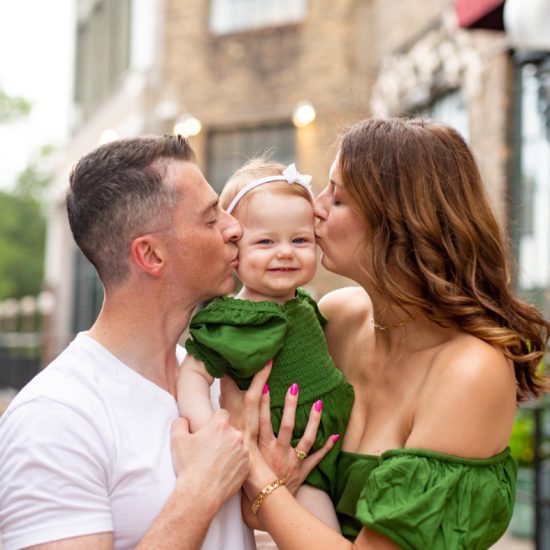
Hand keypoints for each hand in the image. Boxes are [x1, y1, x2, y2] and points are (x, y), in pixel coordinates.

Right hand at [171, 409, 248, 507]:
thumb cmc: (188, 466)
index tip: (210, 429)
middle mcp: (235, 435)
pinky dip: (235, 462)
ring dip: (230, 448)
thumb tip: (184, 419)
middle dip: (222, 435)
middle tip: (210, 447)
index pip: (222, 413)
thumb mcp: (177, 440)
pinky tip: (223, 469)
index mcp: (220, 425)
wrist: (199, 494)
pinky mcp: (247, 466)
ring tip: (216, 460)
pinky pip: (242, 459)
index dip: (215, 420)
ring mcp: (243, 451)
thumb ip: (180, 423)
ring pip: (237, 444)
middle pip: (230, 429)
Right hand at [222, 365, 337, 496]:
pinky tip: (335, 434)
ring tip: (318, 402)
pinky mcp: (302, 470)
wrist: (262, 506)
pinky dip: (327, 447)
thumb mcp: (240, 458)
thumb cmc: (248, 482)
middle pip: (286, 425)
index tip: (265, 384)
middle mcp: (278, 451)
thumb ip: (238, 439)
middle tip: (294, 387)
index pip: (262, 420)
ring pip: (305, 437)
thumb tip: (228, 419)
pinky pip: (316, 457)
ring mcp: (292, 460)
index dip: (263, 402)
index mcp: (261, 447)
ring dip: (313, 420)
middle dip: (290, 405)